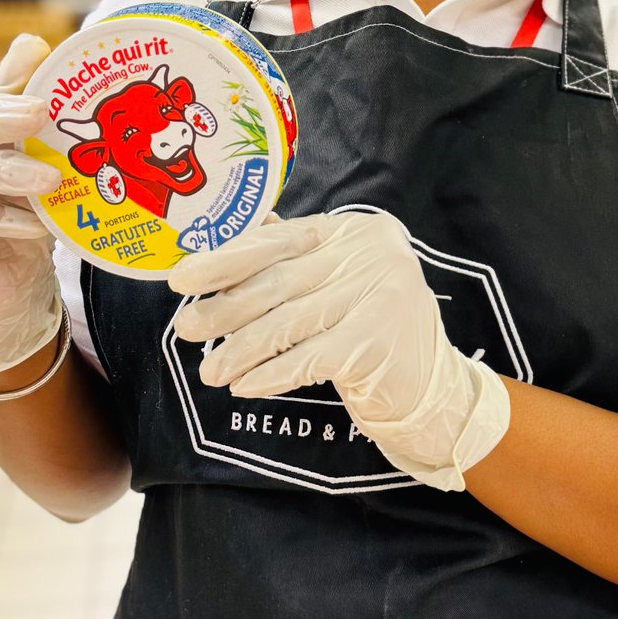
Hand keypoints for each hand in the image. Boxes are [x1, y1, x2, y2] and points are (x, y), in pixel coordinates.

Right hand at [0, 34, 65, 375]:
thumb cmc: (13, 218)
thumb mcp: (25, 161)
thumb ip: (23, 110)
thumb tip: (32, 42)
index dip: (11, 78)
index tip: (41, 57)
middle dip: (3, 117)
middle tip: (42, 114)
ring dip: (6, 172)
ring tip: (49, 179)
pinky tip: (36, 223)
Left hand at [173, 211, 510, 492]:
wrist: (434, 388)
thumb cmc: (375, 331)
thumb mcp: (343, 281)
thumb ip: (299, 257)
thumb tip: (232, 243)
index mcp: (355, 231)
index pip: (279, 240)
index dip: (227, 258)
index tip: (182, 278)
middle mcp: (371, 254)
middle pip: (279, 281)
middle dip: (225, 308)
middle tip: (186, 329)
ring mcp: (378, 296)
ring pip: (288, 323)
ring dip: (241, 349)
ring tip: (210, 370)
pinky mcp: (377, 343)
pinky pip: (308, 358)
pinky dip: (271, 374)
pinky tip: (245, 385)